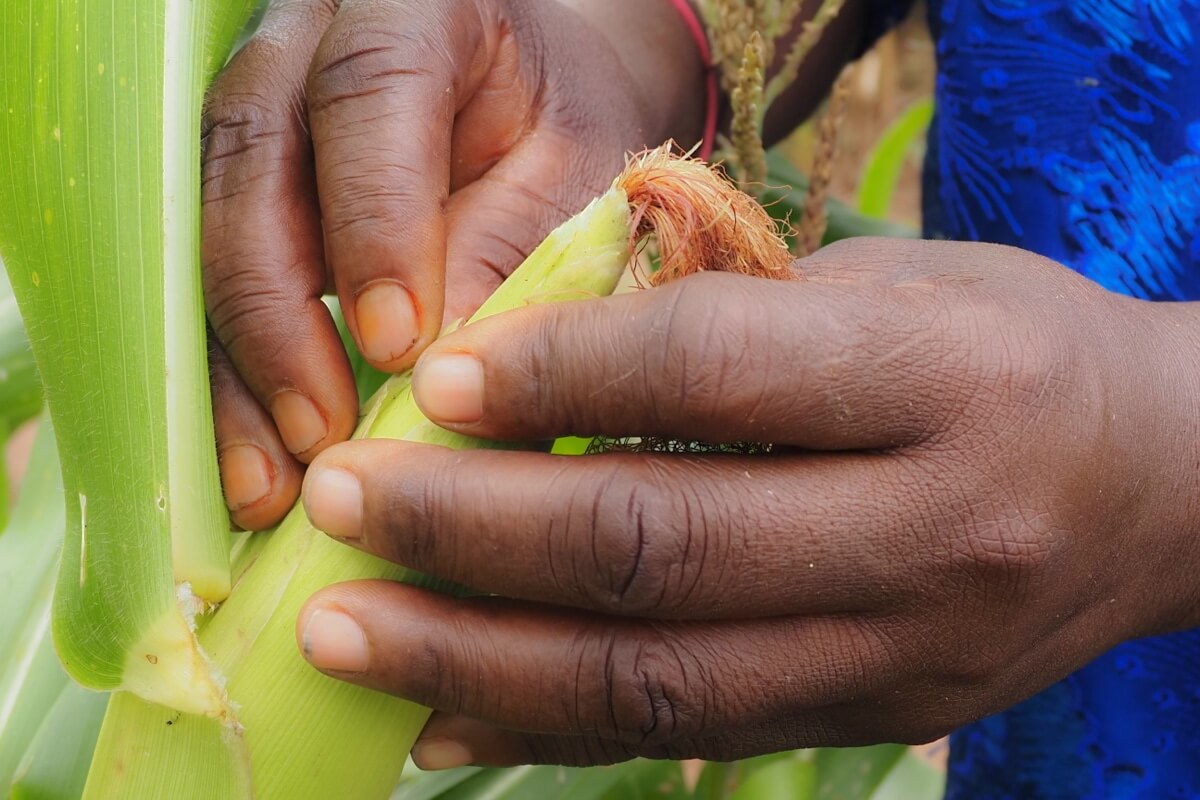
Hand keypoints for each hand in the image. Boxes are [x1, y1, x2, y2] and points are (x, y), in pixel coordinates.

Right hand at [201, 0, 704, 529]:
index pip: (368, 93)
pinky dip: (232, 376)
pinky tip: (256, 462)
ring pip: (207, 225)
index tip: (394, 346)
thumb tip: (435, 370)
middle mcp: (307, 43)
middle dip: (279, 315)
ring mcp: (258, 112)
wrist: (536, 96)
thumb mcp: (574, 173)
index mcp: (413, 6)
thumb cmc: (566, 127)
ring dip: (237, 365)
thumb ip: (514, 247)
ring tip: (273, 481)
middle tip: (323, 436)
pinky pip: (210, 277)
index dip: (371, 222)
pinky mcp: (239, 188)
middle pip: (253, 163)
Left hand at [294, 237, 1199, 767]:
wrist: (1162, 485)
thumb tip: (531, 367)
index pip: (714, 371)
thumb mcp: (896, 288)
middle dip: (474, 530)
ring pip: (660, 679)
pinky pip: (689, 737)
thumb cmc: (1010, 350)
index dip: (556, 370)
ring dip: (479, 657)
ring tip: (347, 631)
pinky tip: (440, 712)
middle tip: (342, 502)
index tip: (431, 380)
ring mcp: (905, 651)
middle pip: (662, 546)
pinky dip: (549, 728)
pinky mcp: (876, 719)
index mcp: (947, 377)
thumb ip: (729, 321)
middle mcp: (933, 528)